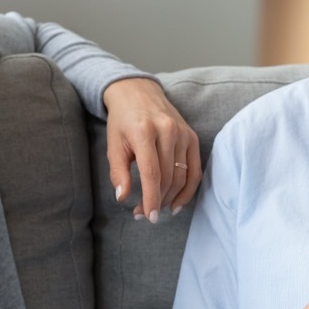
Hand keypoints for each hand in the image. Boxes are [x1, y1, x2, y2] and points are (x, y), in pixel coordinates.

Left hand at [102, 78, 200, 221]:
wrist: (138, 92)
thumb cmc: (122, 120)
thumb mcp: (113, 144)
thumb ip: (118, 171)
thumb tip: (123, 197)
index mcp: (144, 131)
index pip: (152, 173)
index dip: (151, 198)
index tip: (147, 216)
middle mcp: (167, 131)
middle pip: (168, 177)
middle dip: (157, 201)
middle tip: (144, 214)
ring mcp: (183, 133)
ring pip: (182, 177)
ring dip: (170, 199)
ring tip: (156, 208)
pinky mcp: (192, 137)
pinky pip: (195, 170)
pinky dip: (188, 190)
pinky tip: (176, 203)